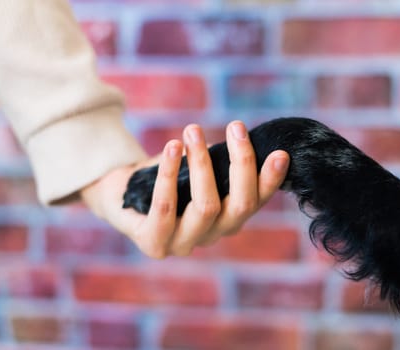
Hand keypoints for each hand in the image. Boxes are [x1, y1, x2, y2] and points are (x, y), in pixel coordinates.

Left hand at [80, 121, 289, 257]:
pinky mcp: (153, 242)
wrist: (119, 194)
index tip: (280, 153)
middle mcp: (211, 236)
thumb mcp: (199, 170)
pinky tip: (173, 147)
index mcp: (227, 221)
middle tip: (235, 126)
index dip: (270, 180)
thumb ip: (222, 163)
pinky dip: (170, 172)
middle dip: (241, 163)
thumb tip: (243, 136)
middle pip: (239, 206)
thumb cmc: (167, 178)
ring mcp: (182, 244)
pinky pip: (166, 207)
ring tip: (193, 130)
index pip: (257, 202)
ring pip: (207, 206)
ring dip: (202, 163)